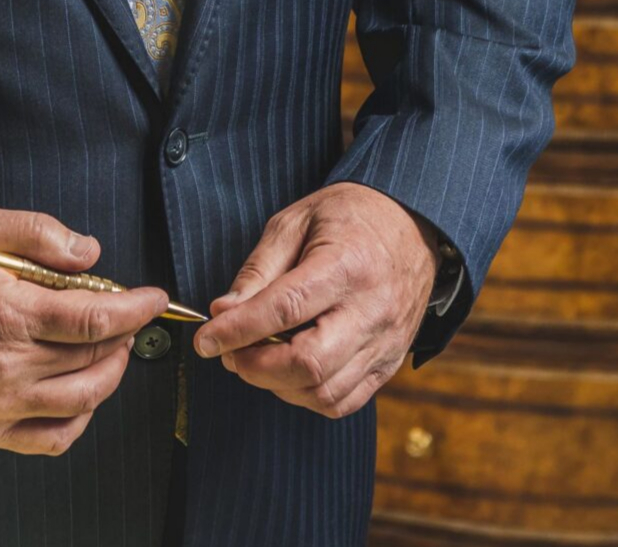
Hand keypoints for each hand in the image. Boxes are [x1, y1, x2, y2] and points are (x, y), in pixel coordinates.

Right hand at [0, 205, 168, 456]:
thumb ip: (35, 232)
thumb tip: (88, 252)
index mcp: (6, 313)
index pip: (94, 318)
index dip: (135, 309)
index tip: (154, 298)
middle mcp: (6, 366)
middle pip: (92, 358)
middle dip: (123, 336)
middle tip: (128, 317)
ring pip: (80, 402)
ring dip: (109, 375)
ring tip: (113, 351)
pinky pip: (50, 439)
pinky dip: (79, 421)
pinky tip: (84, 396)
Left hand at [192, 182, 437, 419]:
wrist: (410, 223)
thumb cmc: (348, 216)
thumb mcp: (295, 221)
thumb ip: (259, 269)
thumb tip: (224, 312)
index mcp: (346, 265)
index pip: (284, 310)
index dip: (238, 330)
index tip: (206, 340)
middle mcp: (371, 310)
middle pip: (309, 363)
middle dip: (256, 367)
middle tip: (229, 353)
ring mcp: (385, 342)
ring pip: (324, 392)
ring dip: (277, 385)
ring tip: (255, 359)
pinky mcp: (390, 363)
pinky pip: (344, 401)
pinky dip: (306, 396)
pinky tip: (287, 372)